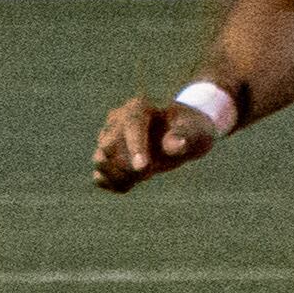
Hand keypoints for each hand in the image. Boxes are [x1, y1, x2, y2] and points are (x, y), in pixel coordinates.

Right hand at [90, 92, 221, 190]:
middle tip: (151, 172)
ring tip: (143, 177)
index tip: (143, 168)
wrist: (183, 133)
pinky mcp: (107, 157)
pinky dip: (113, 184)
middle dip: (127, 166)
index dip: (135, 148)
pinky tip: (131, 184)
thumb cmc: (190, 128)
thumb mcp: (193, 130)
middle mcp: (118, 120)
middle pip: (109, 146)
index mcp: (139, 108)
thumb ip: (184, 136)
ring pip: (100, 161)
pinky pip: (99, 176)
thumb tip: (176, 145)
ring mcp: (108, 138)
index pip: (131, 126)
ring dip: (120, 176)